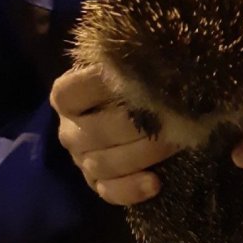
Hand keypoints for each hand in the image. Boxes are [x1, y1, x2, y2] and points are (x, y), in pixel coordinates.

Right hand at [50, 65, 178, 204]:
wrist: (142, 113)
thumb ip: (133, 60)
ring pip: (104, 164)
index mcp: (67, 97)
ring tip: (175, 142)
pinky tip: (155, 183)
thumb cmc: (136, 83)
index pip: (72, 93)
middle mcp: (69, 130)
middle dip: (138, 125)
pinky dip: (132, 190)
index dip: (101, 85)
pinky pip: (110, 193)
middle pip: (95, 132)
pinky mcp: (98, 185)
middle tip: (175, 114)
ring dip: (143, 154)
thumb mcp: (130, 66)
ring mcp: (82, 161)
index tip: (138, 76)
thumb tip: (156, 48)